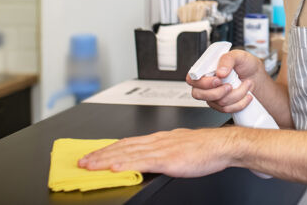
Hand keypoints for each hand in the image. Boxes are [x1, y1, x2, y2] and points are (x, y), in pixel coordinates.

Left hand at [78, 128, 231, 177]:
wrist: (224, 145)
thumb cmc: (207, 148)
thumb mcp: (181, 147)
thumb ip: (165, 152)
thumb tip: (151, 159)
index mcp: (161, 138)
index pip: (128, 142)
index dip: (109, 148)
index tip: (94, 154)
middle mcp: (159, 141)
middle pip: (124, 146)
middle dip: (101, 154)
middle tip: (82, 161)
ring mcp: (163, 149)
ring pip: (129, 153)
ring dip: (107, 159)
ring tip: (90, 165)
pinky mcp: (170, 159)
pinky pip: (144, 162)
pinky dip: (128, 164)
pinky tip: (116, 167)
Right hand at [186, 49, 262, 112]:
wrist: (257, 77)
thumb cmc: (246, 64)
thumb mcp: (239, 56)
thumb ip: (228, 59)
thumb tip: (220, 72)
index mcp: (206, 69)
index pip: (192, 78)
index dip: (202, 82)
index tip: (218, 80)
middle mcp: (207, 83)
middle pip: (199, 94)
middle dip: (218, 92)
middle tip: (231, 86)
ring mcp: (213, 95)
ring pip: (218, 102)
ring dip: (236, 94)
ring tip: (246, 84)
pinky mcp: (222, 105)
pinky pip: (227, 109)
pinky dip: (240, 103)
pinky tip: (246, 95)